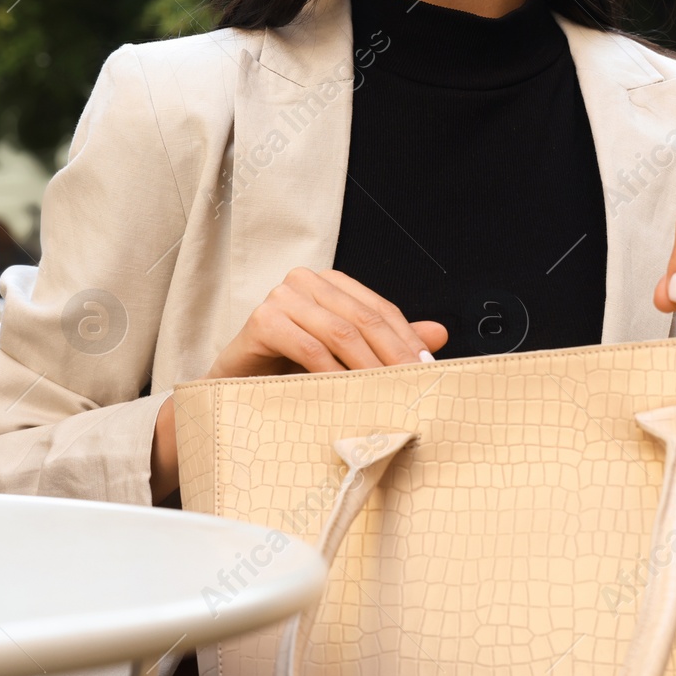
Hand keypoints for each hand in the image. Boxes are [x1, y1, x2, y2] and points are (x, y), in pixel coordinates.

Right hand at [152, 268, 446, 503]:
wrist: (236, 391)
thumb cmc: (290, 371)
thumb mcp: (344, 357)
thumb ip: (386, 343)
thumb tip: (439, 334)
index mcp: (330, 284)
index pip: (379, 309)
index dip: (406, 340)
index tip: (428, 371)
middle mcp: (306, 281)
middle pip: (363, 318)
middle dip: (393, 355)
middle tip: (415, 386)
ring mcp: (282, 297)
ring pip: (340, 331)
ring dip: (369, 366)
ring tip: (388, 394)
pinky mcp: (262, 319)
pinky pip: (309, 346)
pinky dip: (333, 371)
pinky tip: (347, 393)